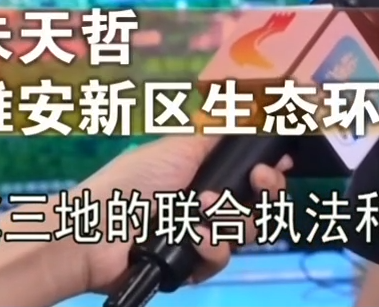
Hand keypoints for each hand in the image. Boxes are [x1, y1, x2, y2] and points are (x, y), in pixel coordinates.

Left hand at [74, 134, 291, 294]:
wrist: (96, 231)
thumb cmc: (132, 181)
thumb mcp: (177, 147)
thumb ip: (216, 135)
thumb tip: (248, 113)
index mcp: (203, 174)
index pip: (249, 174)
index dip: (269, 171)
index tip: (282, 162)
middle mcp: (205, 205)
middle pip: (257, 205)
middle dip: (264, 192)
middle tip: (260, 181)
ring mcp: (198, 236)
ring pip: (244, 233)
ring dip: (229, 218)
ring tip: (202, 210)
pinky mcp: (190, 265)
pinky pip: (220, 258)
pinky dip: (210, 247)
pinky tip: (193, 237)